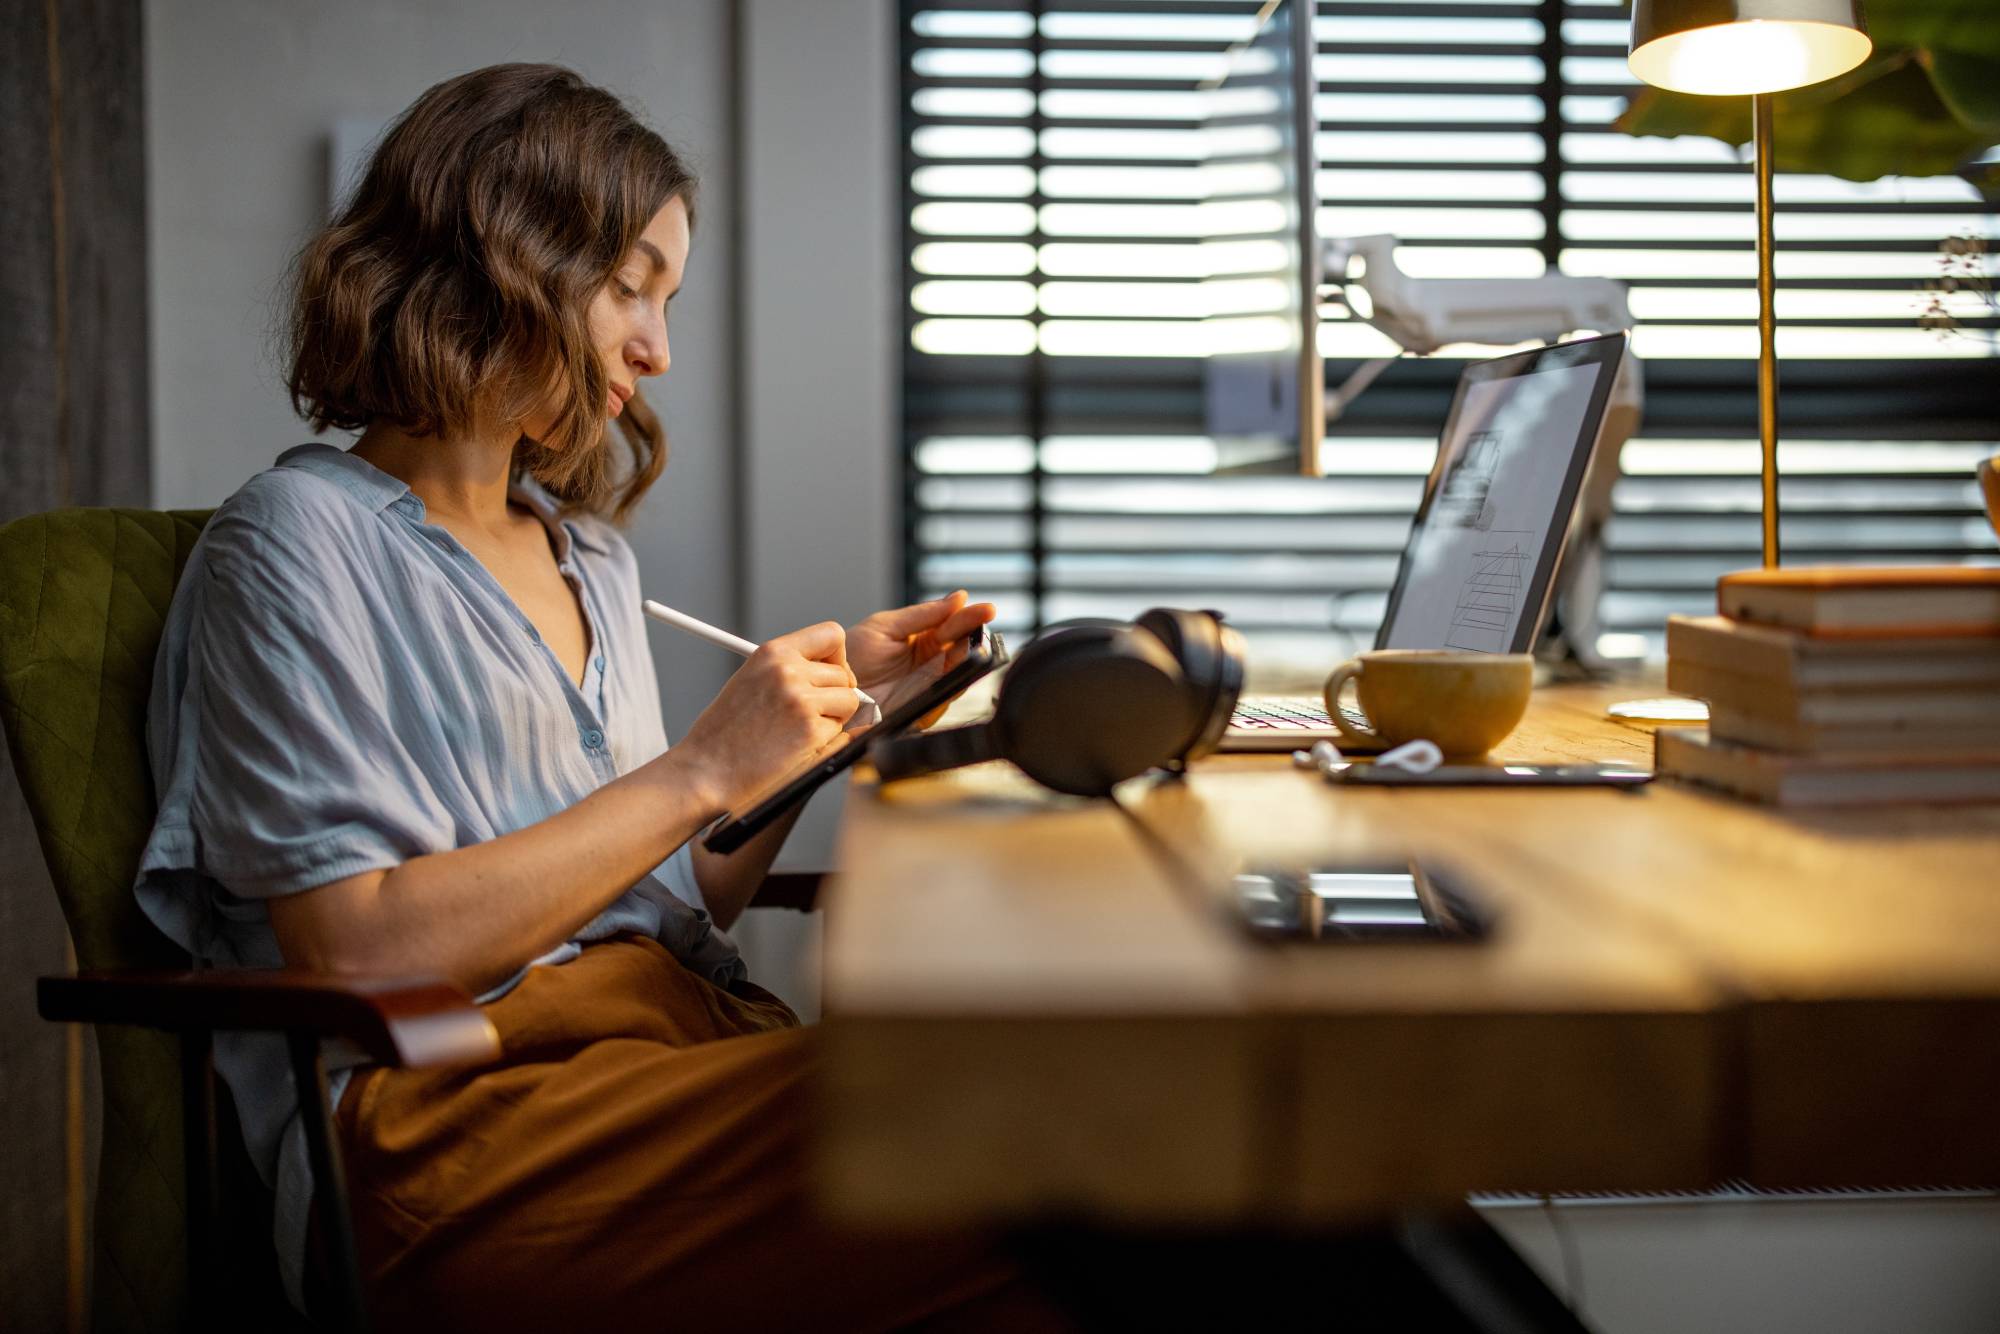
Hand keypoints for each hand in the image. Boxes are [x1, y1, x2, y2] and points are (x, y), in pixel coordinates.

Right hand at [671, 621, 858, 813]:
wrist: (706, 770)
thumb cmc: (724, 733)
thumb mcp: (751, 680)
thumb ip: (788, 669)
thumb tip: (830, 669)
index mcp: (772, 652)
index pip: (831, 634)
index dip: (837, 658)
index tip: (828, 676)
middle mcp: (788, 670)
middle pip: (844, 674)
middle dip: (833, 696)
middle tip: (807, 715)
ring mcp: (800, 700)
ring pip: (849, 700)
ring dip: (832, 718)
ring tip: (798, 730)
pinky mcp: (810, 730)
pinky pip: (841, 730)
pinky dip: (825, 740)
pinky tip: (796, 747)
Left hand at [847, 590, 997, 724]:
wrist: (827, 687)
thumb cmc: (853, 655)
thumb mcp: (886, 627)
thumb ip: (922, 615)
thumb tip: (959, 598)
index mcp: (925, 640)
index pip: (954, 627)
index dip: (971, 618)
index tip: (987, 608)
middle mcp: (932, 665)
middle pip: (963, 650)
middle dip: (975, 634)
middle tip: (985, 619)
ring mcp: (929, 689)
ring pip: (959, 674)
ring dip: (969, 658)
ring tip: (974, 642)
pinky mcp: (922, 711)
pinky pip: (944, 699)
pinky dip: (953, 685)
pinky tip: (957, 670)